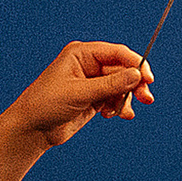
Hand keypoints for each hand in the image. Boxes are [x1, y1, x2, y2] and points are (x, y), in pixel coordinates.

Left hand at [3, 42, 152, 140]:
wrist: (34, 128)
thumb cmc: (46, 104)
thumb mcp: (81, 93)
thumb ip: (110, 84)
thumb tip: (137, 75)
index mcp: (81, 54)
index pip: (117, 53)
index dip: (136, 64)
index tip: (148, 79)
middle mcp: (89, 64)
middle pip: (124, 70)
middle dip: (135, 85)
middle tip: (145, 99)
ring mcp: (93, 81)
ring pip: (123, 86)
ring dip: (126, 99)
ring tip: (121, 113)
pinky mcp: (96, 97)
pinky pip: (117, 98)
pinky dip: (119, 107)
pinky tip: (111, 115)